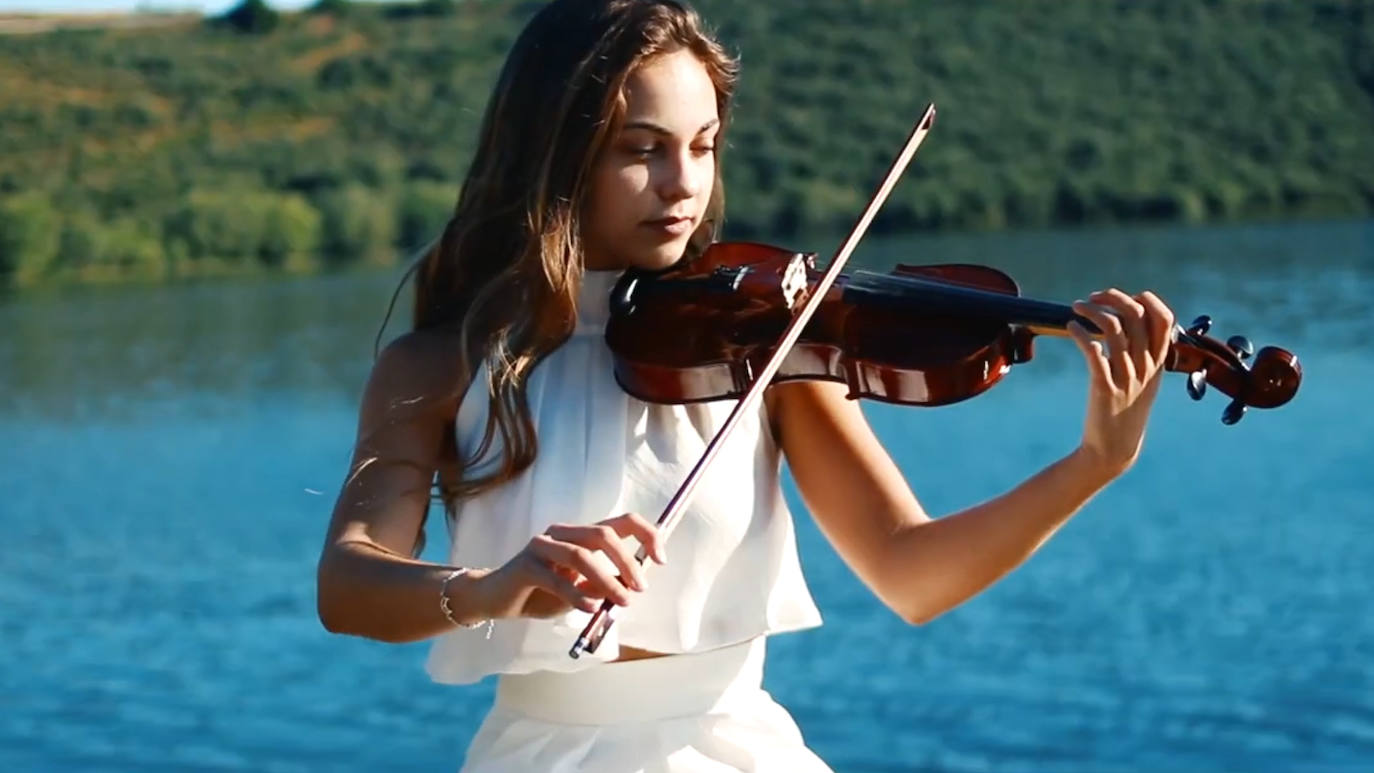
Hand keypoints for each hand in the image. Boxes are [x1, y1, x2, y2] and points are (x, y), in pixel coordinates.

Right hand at [472, 512, 666, 619]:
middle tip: (640, 588)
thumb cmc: (542, 593)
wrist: (497, 600)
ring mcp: (543, 546)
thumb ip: (604, 585)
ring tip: (622, 601)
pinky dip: (577, 594)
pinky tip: (590, 608)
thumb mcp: (581, 592)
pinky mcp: (526, 564)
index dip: (647, 535)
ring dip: (607, 580)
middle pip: (603, 534)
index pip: (622, 521)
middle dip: (627, 560)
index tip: (661, 559)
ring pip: (581, 555)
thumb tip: (633, 585)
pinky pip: (556, 578)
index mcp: (582, 534)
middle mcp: (563, 533)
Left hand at [1067, 288, 1175, 480]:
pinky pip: (1093, 352)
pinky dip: (1080, 334)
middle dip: (1113, 298)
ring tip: (1076, 307)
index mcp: (1158, 364)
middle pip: (1137, 317)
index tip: (1127, 297)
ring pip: (1114, 329)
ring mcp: (1126, 378)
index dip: (1148, 301)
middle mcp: (1145, 368)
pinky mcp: (1104, 388)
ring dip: (1092, 311)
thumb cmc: (1125, 412)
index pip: (1165, 320)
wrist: (1114, 449)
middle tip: (1093, 297)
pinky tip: (1071, 328)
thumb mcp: (1143, 382)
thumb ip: (1141, 355)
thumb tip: (1124, 322)